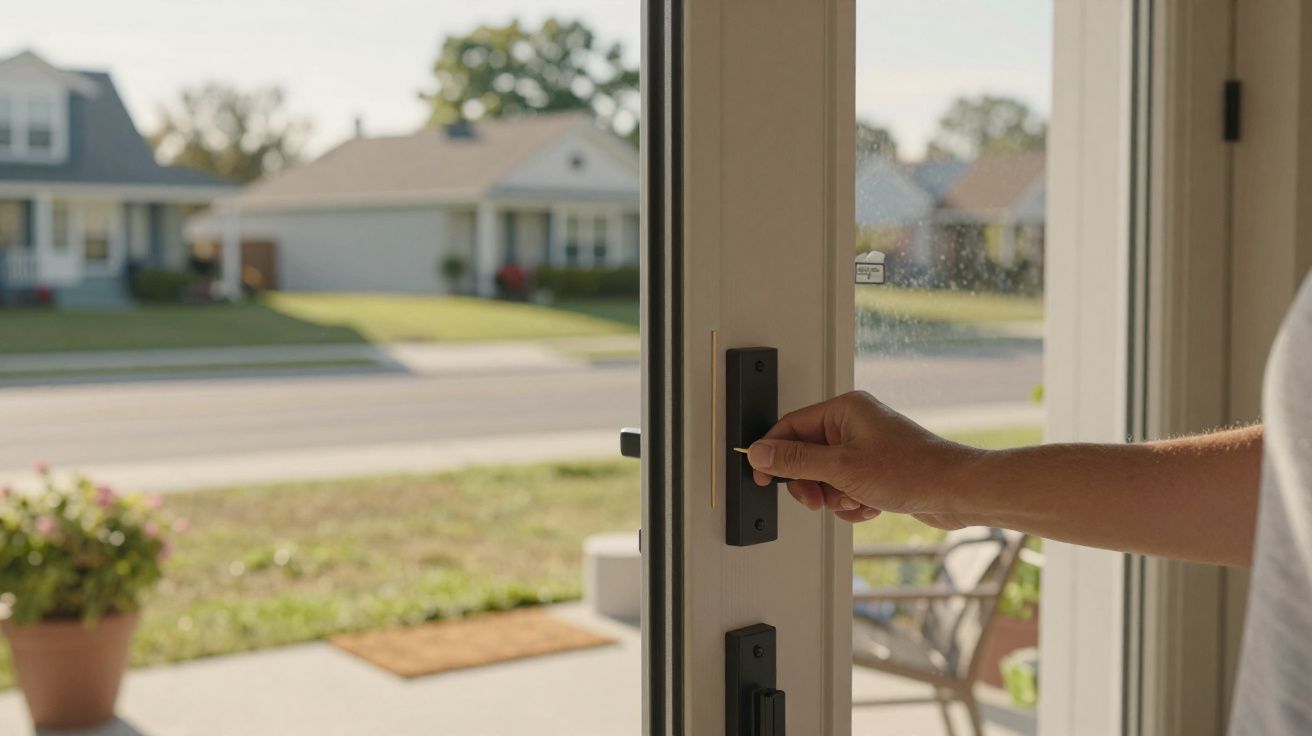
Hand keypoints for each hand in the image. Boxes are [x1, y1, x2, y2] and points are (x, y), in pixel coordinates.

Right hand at [745, 391, 980, 527]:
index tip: (760, 476)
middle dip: (812, 484)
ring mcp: (867, 448)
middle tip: (818, 500)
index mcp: (844, 410)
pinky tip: (871, 506)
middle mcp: (855, 424)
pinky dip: (854, 503)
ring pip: (826, 477)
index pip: (791, 427)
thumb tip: (759, 453)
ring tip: (857, 500)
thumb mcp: (841, 468)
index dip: (773, 454)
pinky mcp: (877, 470)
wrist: (958, 492)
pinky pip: (847, 489)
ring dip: (836, 497)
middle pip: (807, 456)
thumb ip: (795, 461)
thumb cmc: (913, 471)